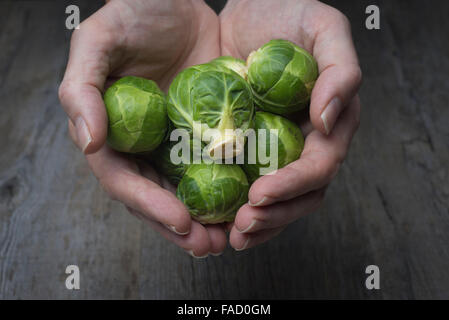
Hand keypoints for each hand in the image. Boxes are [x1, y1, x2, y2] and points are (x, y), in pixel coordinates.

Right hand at [58, 0, 225, 256]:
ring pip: (188, 188)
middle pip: (157, 195)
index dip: (148, 204)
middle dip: (181, 226)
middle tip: (210, 246)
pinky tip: (248, 202)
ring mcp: (174, 140)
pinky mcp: (204, 130)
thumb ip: (83, 88)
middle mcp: (142, 143)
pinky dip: (228, 188)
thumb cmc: (134, 14)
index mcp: (112, 132)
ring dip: (208, 218)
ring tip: (231, 237)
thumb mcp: (99, 40)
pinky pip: (216, 164)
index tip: (180, 221)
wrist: (177, 0)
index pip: (123, 179)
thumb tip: (87, 140)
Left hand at [220, 0, 361, 249]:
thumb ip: (340, 71)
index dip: (293, 185)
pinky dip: (232, 207)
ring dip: (256, 224)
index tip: (260, 194)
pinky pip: (243, 185)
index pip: (318, 166)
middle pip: (299, 195)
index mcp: (328, 124)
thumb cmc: (287, 13)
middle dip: (273, 216)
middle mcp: (304, 144)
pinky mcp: (246, 147)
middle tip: (241, 228)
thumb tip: (327, 121)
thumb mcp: (323, 28)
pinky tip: (215, 220)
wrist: (250, 8)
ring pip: (275, 201)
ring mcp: (275, 149)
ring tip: (230, 236)